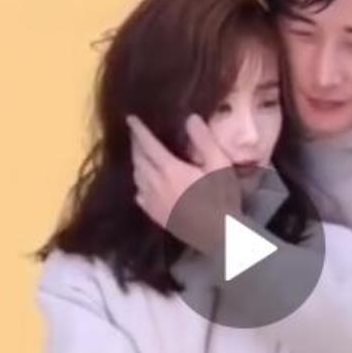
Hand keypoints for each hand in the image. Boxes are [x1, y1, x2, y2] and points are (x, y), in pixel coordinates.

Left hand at [128, 113, 241, 253]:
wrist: (218, 234)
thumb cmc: (221, 198)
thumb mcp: (219, 165)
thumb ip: (204, 140)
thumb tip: (190, 118)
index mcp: (170, 169)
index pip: (148, 144)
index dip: (138, 130)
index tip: (130, 119)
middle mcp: (156, 183)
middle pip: (139, 160)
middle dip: (135, 145)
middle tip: (135, 135)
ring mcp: (154, 201)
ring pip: (137, 177)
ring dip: (136, 163)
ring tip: (139, 156)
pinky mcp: (156, 215)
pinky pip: (140, 197)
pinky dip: (139, 185)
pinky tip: (143, 185)